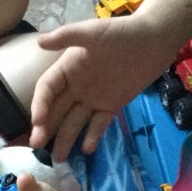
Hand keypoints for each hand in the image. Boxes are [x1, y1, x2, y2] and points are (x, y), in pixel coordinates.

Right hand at [30, 13, 176, 160]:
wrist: (154, 40)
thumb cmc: (122, 32)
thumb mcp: (93, 32)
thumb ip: (67, 36)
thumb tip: (39, 42)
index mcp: (67, 68)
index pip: (47, 89)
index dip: (40, 105)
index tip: (38, 122)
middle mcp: (76, 86)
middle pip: (56, 110)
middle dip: (45, 128)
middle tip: (37, 146)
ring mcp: (92, 99)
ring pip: (74, 122)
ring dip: (65, 139)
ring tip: (58, 158)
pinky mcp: (110, 107)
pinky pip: (98, 125)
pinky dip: (92, 136)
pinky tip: (86, 149)